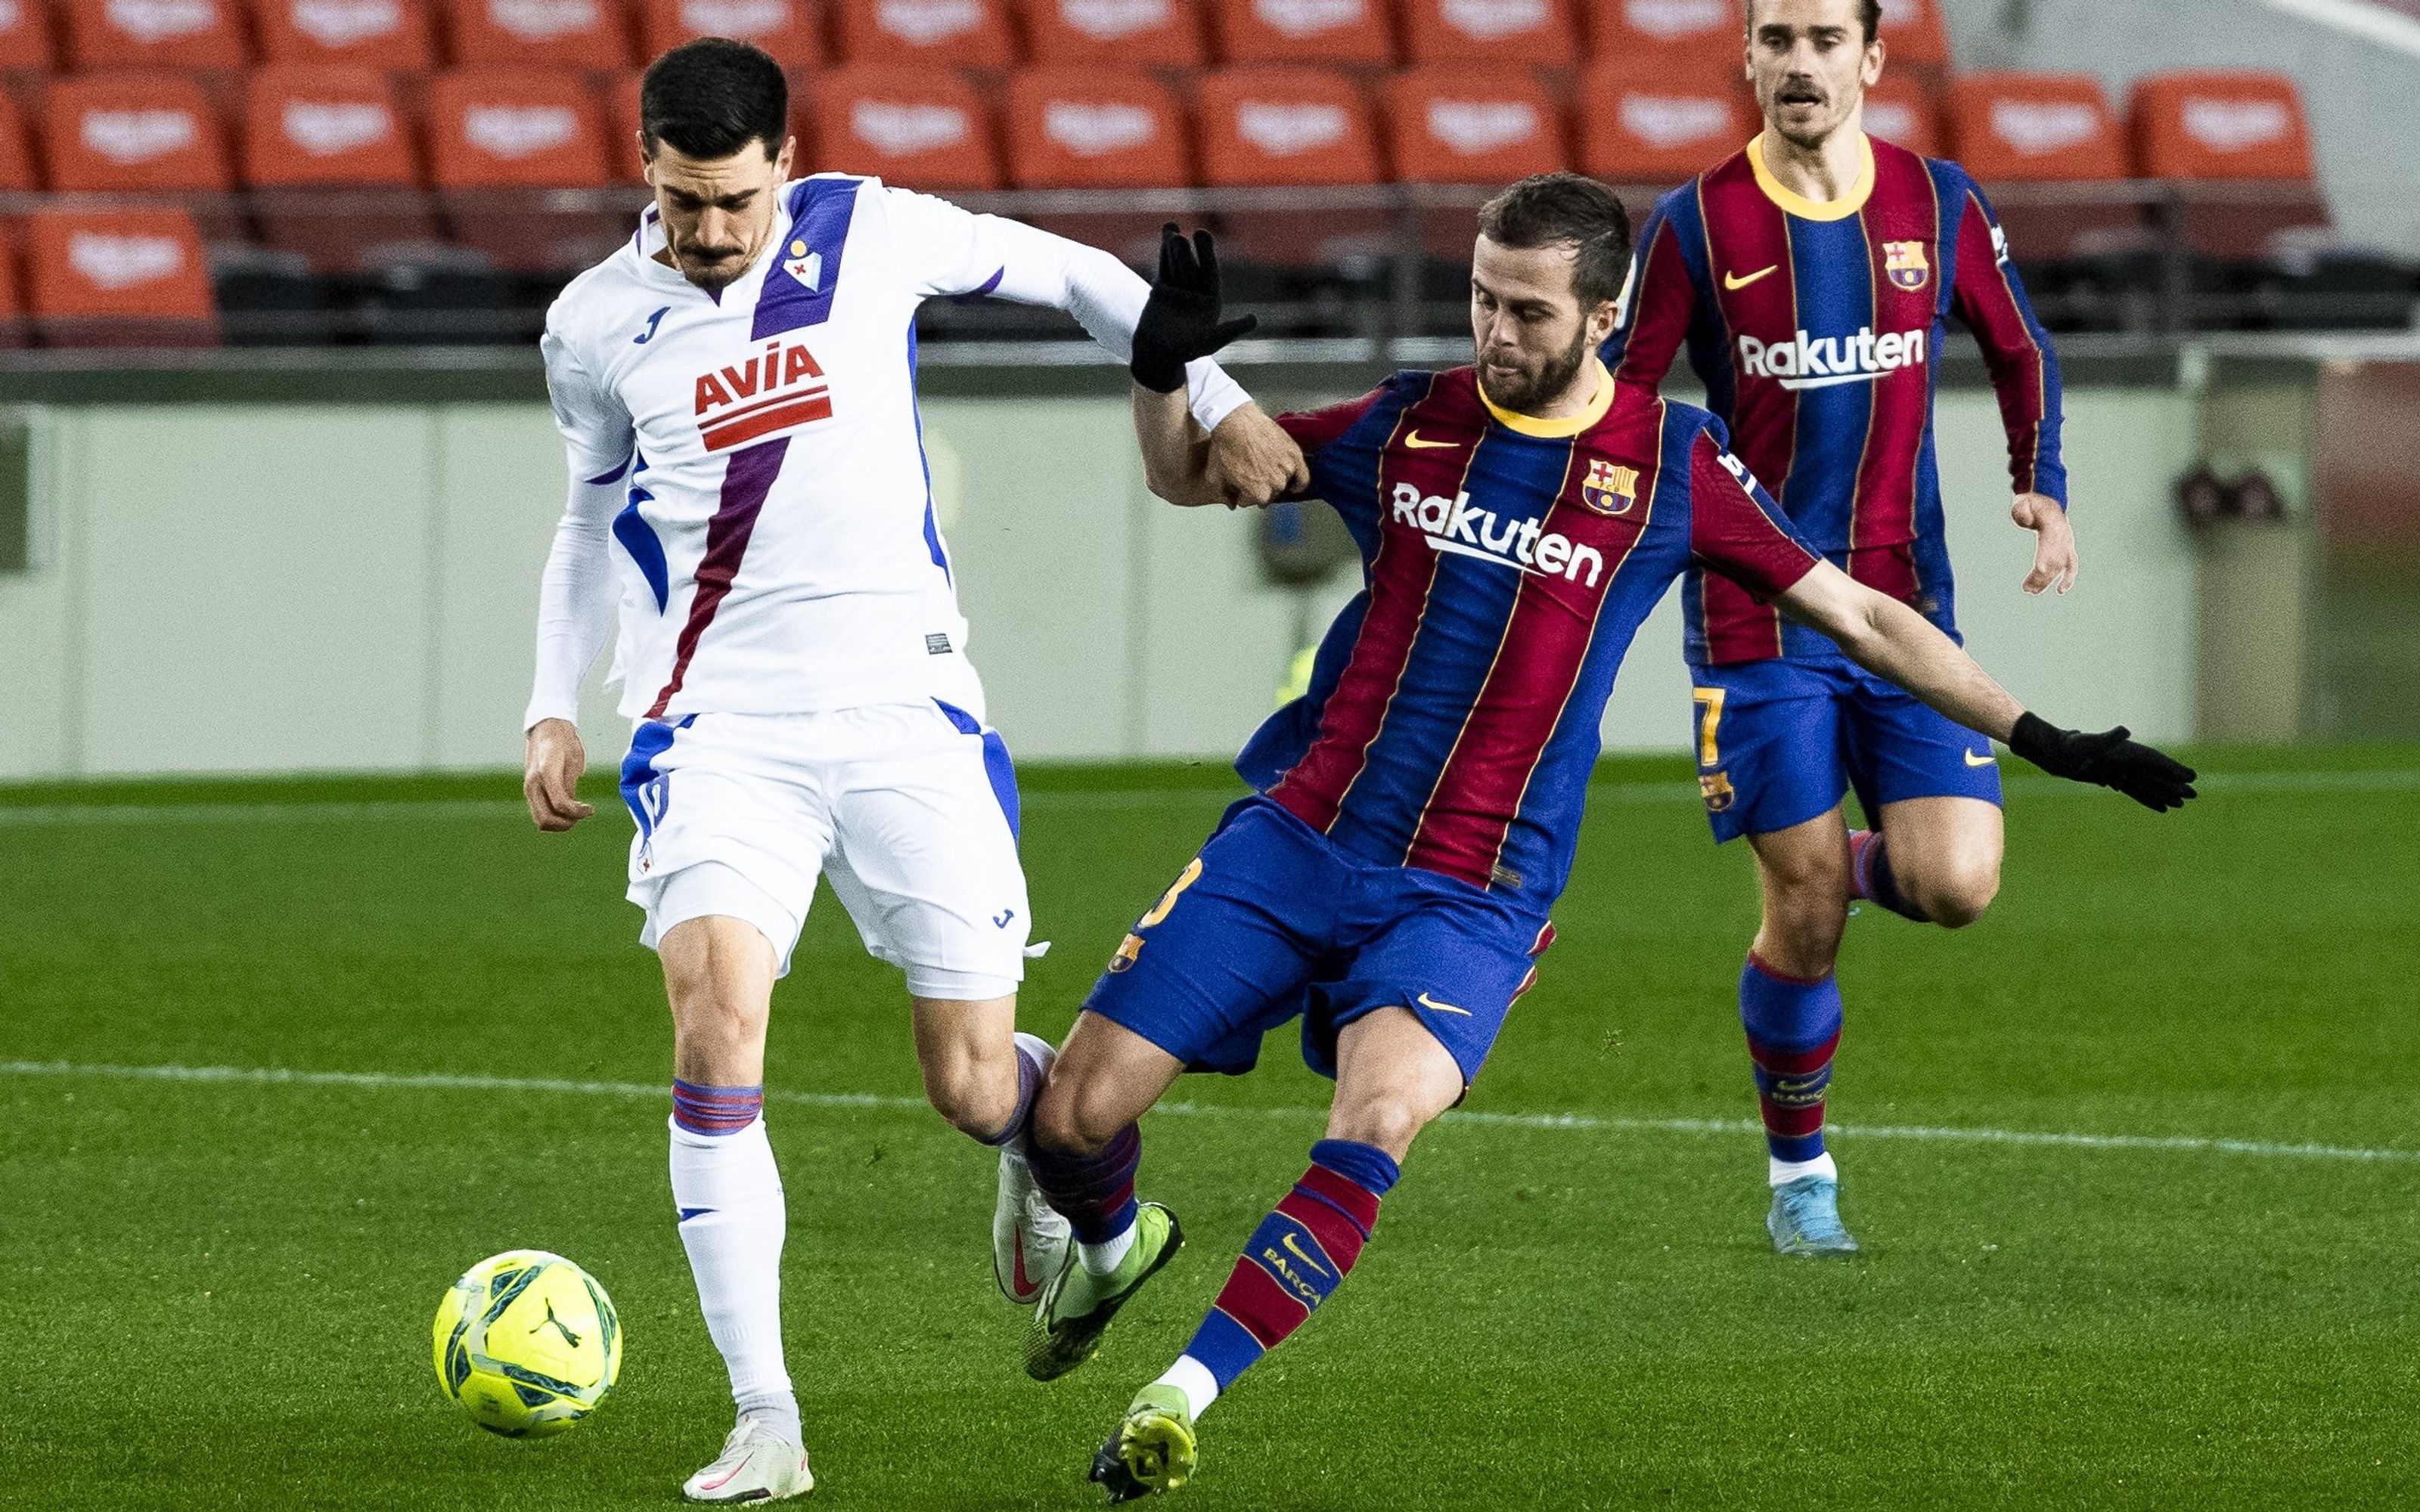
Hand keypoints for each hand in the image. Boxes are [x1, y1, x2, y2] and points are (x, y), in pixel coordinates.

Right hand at [524, 717, 593, 830]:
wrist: (546, 728)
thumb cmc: (564, 740)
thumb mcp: (574, 759)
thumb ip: (570, 785)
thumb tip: (571, 808)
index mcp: (547, 772)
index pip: (560, 804)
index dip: (578, 813)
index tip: (590, 809)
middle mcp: (533, 783)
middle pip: (546, 819)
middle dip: (567, 823)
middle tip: (582, 814)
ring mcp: (529, 788)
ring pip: (540, 820)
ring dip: (559, 823)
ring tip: (576, 813)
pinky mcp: (530, 790)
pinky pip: (539, 812)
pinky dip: (554, 817)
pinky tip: (568, 809)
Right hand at [1130, 224, 1257, 393]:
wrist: (1158, 355)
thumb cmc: (1186, 351)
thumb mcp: (1212, 341)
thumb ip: (1231, 329)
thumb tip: (1254, 320)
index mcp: (1210, 300)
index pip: (1209, 272)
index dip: (1206, 254)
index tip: (1203, 235)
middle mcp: (1196, 291)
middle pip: (1191, 266)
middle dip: (1188, 251)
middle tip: (1187, 234)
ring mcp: (1179, 289)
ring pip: (1177, 264)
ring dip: (1174, 247)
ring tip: (1172, 228)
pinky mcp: (1162, 289)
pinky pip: (1164, 267)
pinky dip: (1164, 253)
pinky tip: (1166, 234)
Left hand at [1205, 403, 1310, 506]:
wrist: (1235, 420)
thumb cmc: (1225, 445)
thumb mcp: (1215, 476)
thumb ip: (1223, 495)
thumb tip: (1231, 504)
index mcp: (1258, 493)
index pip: (1249, 502)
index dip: (1241, 493)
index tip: (1238, 486)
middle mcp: (1276, 483)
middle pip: (1267, 495)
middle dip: (1257, 489)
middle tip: (1250, 477)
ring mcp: (1287, 468)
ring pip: (1282, 485)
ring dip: (1273, 482)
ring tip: (1264, 473)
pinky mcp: (1294, 454)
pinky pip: (1303, 476)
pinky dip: (1299, 483)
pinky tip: (1295, 486)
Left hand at [2009, 712, 2196, 811]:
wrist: (2053, 752)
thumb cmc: (2069, 746)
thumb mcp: (2088, 743)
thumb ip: (2108, 739)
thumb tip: (2125, 731)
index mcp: (2125, 751)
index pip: (2155, 761)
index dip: (2174, 769)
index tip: (2191, 776)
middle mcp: (2126, 760)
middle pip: (2155, 774)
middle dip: (2174, 785)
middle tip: (2194, 795)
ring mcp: (2119, 769)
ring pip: (2146, 784)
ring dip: (2163, 794)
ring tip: (2181, 804)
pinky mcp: (2111, 778)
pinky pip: (2134, 790)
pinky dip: (2147, 798)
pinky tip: (2160, 807)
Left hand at [2013, 492, 2076, 594]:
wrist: (2047, 503)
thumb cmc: (2032, 504)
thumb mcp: (2022, 503)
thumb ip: (2022, 510)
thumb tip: (2027, 521)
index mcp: (2052, 525)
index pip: (2049, 543)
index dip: (2044, 556)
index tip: (2039, 569)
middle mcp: (2064, 536)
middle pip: (2054, 559)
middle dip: (2041, 575)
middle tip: (2026, 588)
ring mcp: (2068, 543)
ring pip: (2060, 566)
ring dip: (2047, 580)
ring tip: (2031, 591)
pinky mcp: (2068, 549)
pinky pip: (2072, 566)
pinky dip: (2069, 578)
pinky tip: (2060, 591)